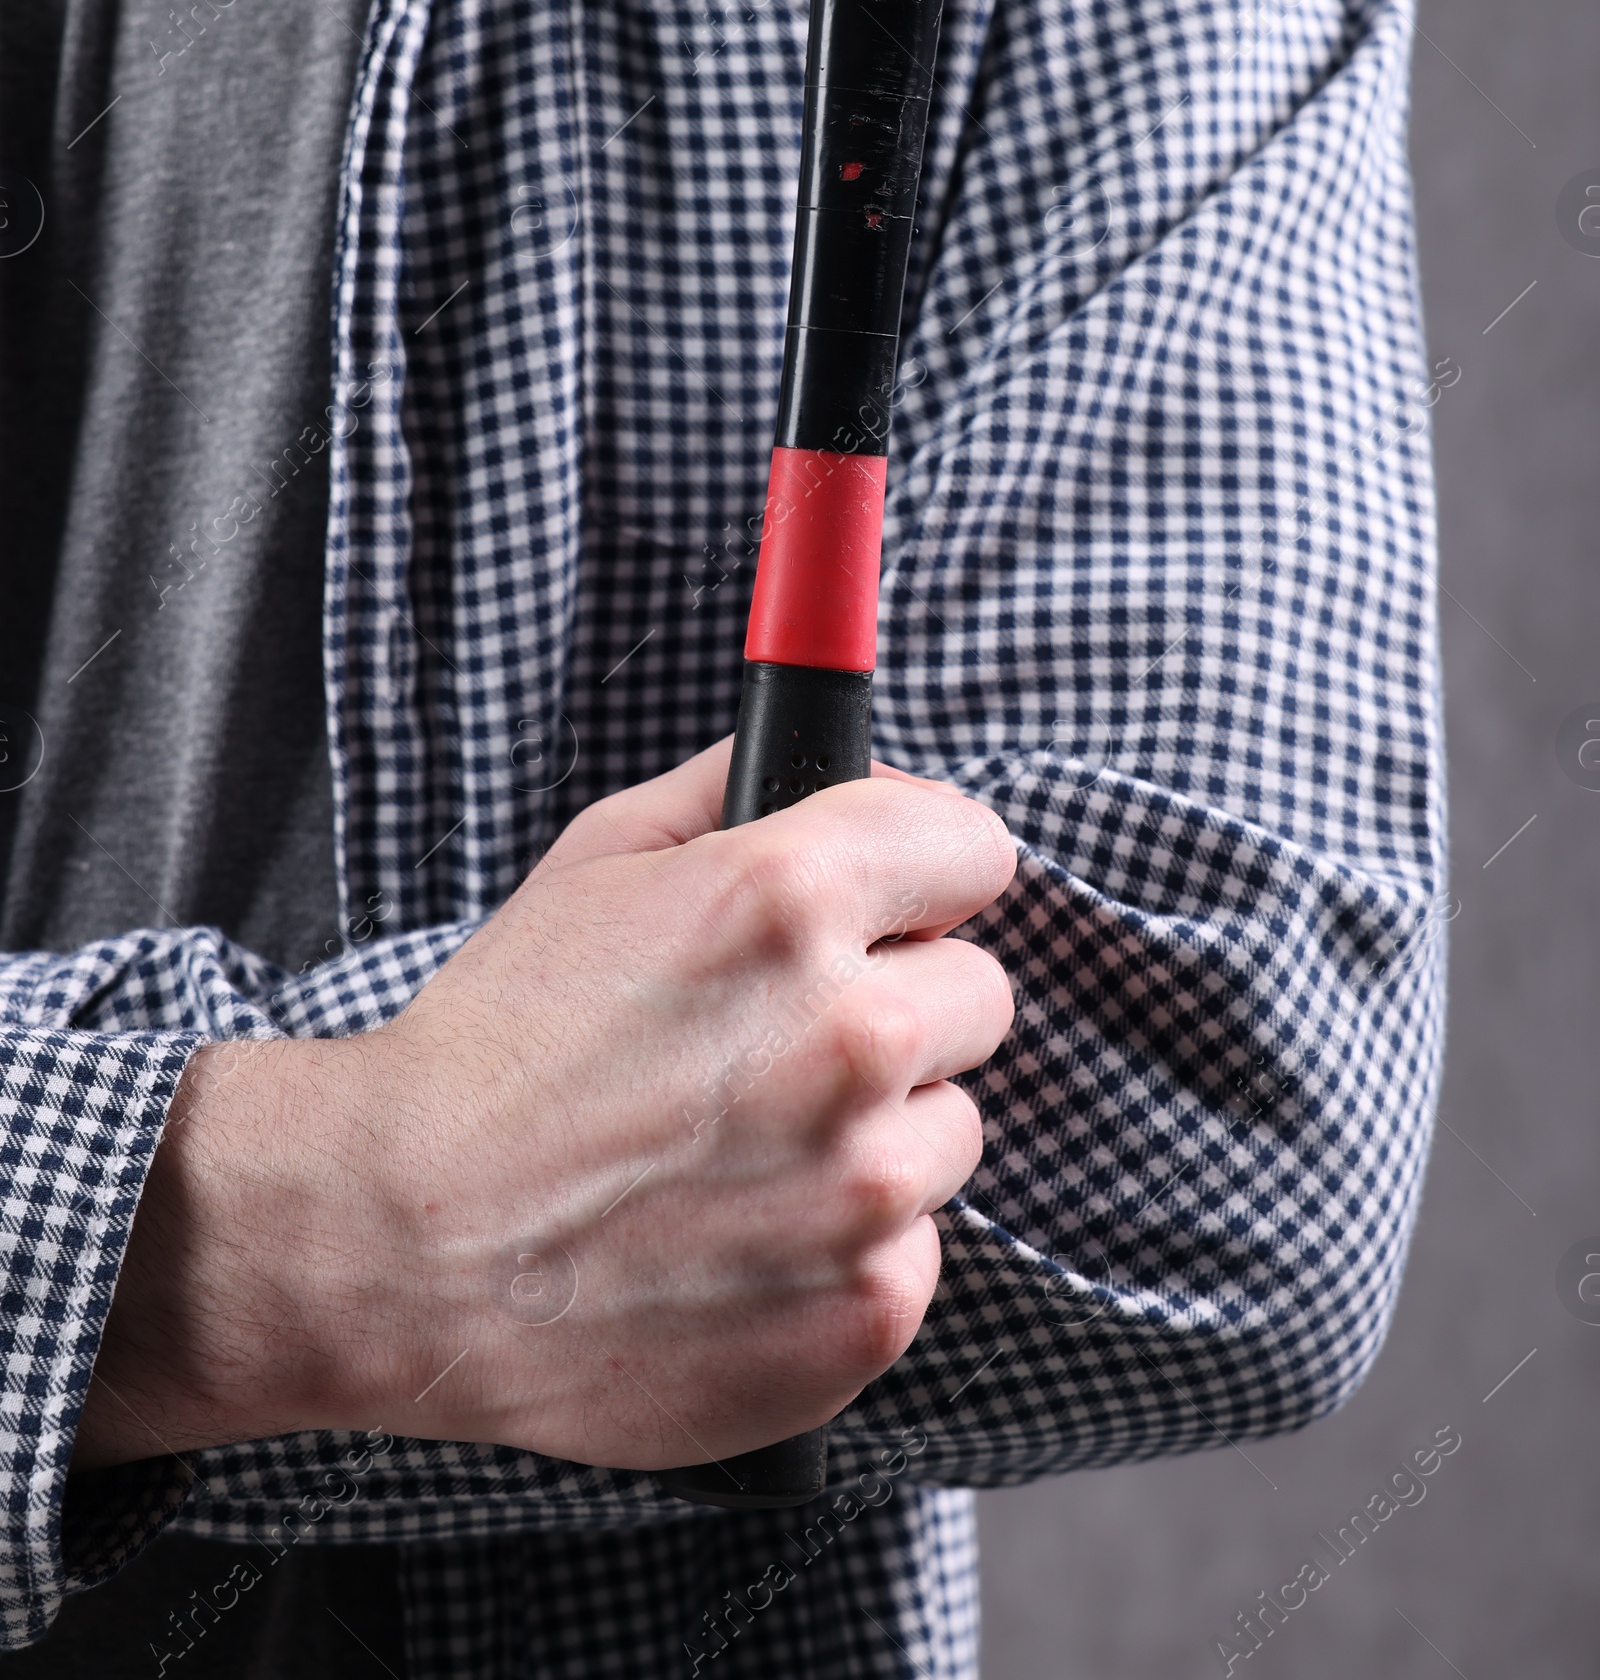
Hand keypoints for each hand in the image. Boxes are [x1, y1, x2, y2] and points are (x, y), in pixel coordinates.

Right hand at [76, 741, 1015, 1472]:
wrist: (399, 1243)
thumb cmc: (494, 1046)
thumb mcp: (597, 861)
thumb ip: (735, 789)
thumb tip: (845, 762)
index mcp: (790, 897)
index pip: (975, 846)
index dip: (926, 871)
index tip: (900, 902)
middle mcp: (850, 1035)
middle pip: (978, 992)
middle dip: (898, 1003)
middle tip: (785, 1042)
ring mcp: (865, 1187)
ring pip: (953, 1128)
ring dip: (879, 1132)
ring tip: (749, 1148)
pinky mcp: (864, 1311)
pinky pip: (915, 1251)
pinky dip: (848, 1251)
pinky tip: (744, 1238)